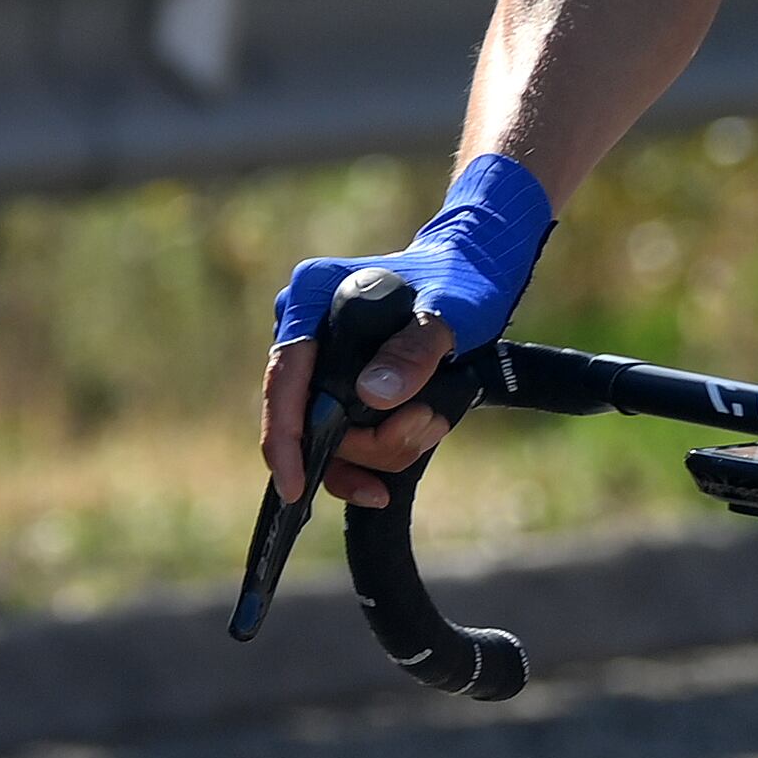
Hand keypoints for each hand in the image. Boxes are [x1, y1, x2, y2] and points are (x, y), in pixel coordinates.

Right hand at [257, 153, 555, 510]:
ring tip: (433, 421)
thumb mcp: (449, 310)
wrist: (474, 273)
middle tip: (423, 427)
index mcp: (311, 296)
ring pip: (328, 432)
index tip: (294, 484)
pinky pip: (341, 434)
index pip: (285, 375)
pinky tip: (403, 460)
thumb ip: (414, 350)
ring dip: (381, 447)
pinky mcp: (337, 380)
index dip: (283, 434)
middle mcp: (303, 327)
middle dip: (361, 443)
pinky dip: (374, 454)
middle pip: (306, 414)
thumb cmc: (461, 280)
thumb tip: (371, 397)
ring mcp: (319, 357)